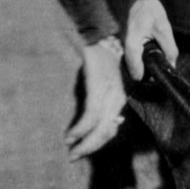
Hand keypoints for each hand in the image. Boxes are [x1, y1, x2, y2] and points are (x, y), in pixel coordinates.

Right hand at [68, 39, 125, 157]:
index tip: (81, 150)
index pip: (111, 128)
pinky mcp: (99, 85)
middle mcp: (118, 96)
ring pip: (99, 127)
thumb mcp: (102, 79)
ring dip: (84, 142)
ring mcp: (110, 91)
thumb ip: (101, 98)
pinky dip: (80, 128)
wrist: (96, 31)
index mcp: (119, 96)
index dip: (97, 142)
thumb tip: (98, 122)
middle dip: (89, 147)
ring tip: (70, 151)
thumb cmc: (96, 54)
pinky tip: (70, 136)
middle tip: (72, 157)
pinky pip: (91, 114)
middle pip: (106, 131)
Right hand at [122, 0, 178, 79]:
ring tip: (158, 57)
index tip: (159, 76)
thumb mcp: (164, 29)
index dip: (148, 78)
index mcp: (131, 45)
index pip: (136, 73)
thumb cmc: (150, 10)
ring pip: (134, 64)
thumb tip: (172, 65)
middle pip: (135, 71)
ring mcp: (124, 45)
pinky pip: (134, 56)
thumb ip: (169, 49)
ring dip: (145, 64)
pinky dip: (142, 57)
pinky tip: (152, 51)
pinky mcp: (127, 42)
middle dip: (148, 72)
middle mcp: (125, 47)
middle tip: (161, 66)